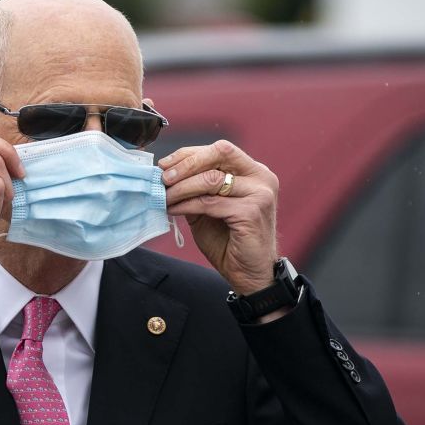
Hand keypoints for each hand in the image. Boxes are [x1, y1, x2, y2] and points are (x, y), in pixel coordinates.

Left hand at [160, 139, 278, 294]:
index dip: (189, 154)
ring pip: (211, 179)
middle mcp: (261, 178)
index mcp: (253, 172)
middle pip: (219, 153)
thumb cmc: (230, 242)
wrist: (250, 275)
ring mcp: (259, 194)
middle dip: (186, 163)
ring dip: (182, 187)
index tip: (165, 164)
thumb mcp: (209, 209)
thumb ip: (196, 189)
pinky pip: (210, 202)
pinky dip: (187, 205)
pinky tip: (173, 210)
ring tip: (165, 197)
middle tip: (164, 177)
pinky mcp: (251, 212)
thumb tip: (166, 174)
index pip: (220, 150)